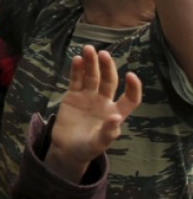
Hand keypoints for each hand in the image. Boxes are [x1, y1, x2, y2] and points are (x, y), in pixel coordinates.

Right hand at [45, 44, 141, 182]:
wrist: (66, 149)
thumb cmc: (86, 149)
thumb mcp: (98, 144)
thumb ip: (108, 132)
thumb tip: (116, 117)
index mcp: (115, 113)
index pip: (130, 98)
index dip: (133, 88)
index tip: (130, 75)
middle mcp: (104, 102)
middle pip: (109, 81)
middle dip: (107, 67)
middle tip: (102, 54)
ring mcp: (88, 97)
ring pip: (92, 76)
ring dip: (91, 63)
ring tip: (88, 49)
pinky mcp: (73, 96)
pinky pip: (76, 80)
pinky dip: (76, 70)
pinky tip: (77, 59)